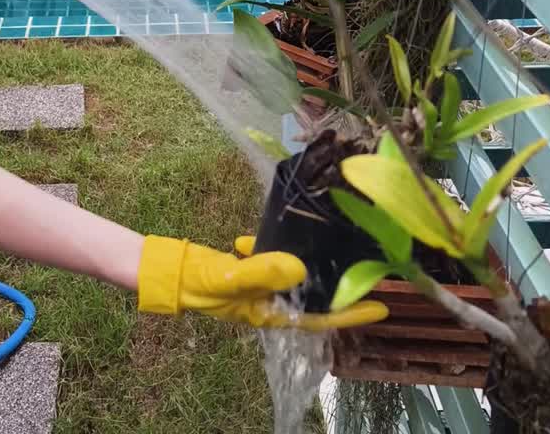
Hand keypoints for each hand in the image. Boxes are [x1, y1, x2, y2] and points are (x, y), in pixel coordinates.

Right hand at [137, 235, 388, 330]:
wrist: (169, 273)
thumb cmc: (199, 283)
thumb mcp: (229, 277)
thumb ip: (262, 272)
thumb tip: (299, 267)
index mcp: (269, 312)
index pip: (318, 317)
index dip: (350, 313)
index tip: (380, 305)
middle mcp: (269, 302)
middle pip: (312, 299)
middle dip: (339, 288)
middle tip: (366, 270)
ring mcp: (258, 286)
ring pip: (294, 278)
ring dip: (311, 265)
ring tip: (329, 246)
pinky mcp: (245, 269)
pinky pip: (269, 259)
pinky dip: (273, 247)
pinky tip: (269, 232)